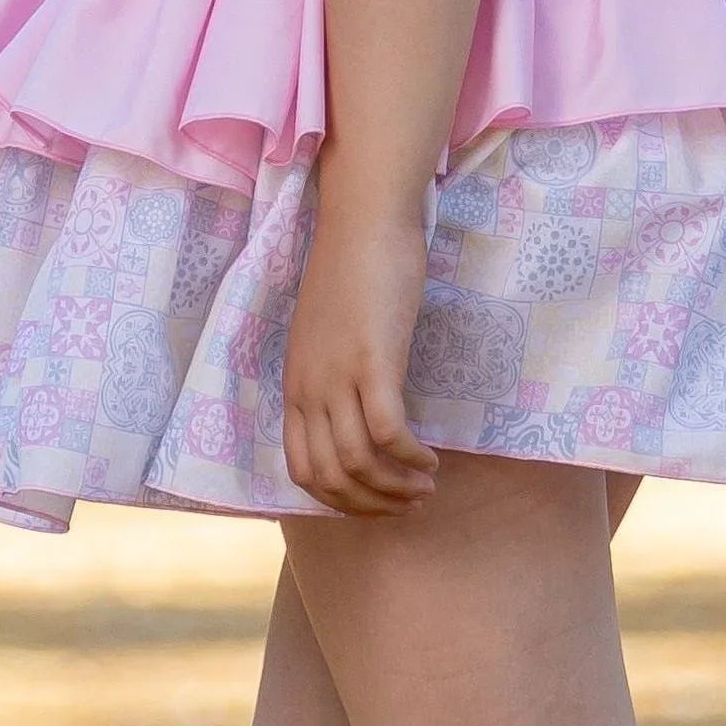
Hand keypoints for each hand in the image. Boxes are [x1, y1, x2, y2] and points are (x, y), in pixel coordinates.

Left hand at [283, 199, 438, 516]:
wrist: (364, 220)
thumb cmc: (353, 268)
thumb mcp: (328, 334)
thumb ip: (332, 374)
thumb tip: (355, 411)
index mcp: (295, 384)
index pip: (302, 470)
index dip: (341, 500)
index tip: (375, 502)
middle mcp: (309, 388)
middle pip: (328, 478)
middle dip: (370, 505)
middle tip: (408, 504)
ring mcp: (337, 376)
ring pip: (357, 463)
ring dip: (395, 488)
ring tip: (425, 486)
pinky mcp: (373, 361)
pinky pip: (388, 432)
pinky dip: (410, 457)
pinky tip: (430, 459)